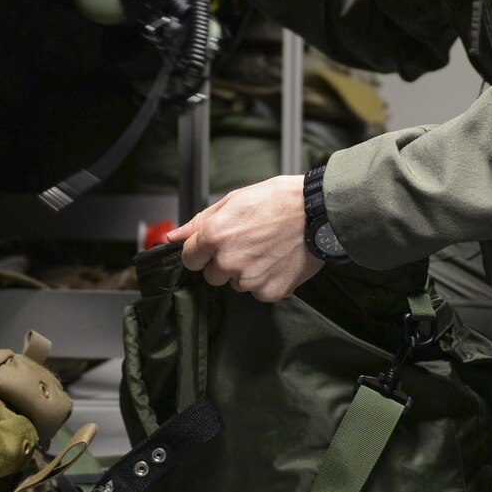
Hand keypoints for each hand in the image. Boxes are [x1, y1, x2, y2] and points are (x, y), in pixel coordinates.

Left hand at [166, 174, 322, 302]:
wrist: (319, 212)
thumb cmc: (279, 200)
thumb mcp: (234, 200)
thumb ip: (198, 222)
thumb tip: (172, 238)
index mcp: (214, 236)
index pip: (189, 259)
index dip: (202, 251)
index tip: (217, 245)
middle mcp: (228, 261)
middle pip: (212, 275)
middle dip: (224, 262)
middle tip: (249, 243)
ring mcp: (249, 280)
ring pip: (236, 283)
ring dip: (246, 271)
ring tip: (268, 249)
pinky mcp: (270, 292)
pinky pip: (259, 291)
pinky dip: (267, 280)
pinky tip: (279, 260)